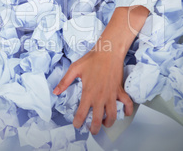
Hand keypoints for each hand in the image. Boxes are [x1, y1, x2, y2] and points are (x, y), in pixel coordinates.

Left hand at [53, 6, 148, 133]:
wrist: (108, 52)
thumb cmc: (91, 59)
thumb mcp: (74, 69)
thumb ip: (65, 82)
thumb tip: (55, 92)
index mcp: (88, 93)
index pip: (82, 113)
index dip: (78, 122)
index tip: (77, 125)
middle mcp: (100, 97)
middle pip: (98, 120)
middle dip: (94, 129)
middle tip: (92, 130)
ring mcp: (111, 95)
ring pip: (113, 116)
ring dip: (109, 123)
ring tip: (105, 124)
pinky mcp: (120, 91)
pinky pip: (127, 104)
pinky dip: (127, 111)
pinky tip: (124, 113)